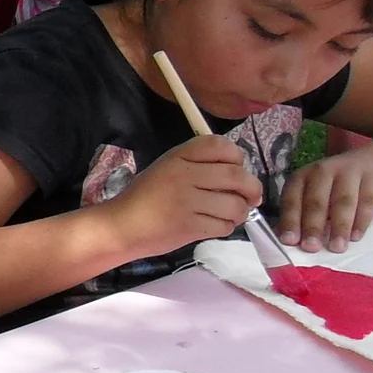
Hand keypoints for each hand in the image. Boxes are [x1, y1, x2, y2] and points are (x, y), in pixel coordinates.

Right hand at [108, 135, 260, 259]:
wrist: (121, 226)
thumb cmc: (145, 197)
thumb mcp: (166, 168)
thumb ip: (198, 164)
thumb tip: (239, 173)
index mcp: (178, 157)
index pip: (220, 145)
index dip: (237, 157)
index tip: (236, 168)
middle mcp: (184, 176)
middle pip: (236, 175)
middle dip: (252, 188)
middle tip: (251, 197)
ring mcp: (187, 202)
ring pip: (234, 204)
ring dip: (240, 212)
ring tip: (231, 214)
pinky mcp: (189, 227)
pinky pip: (224, 226)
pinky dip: (226, 227)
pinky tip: (215, 225)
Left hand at [278, 147, 372, 252]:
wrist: (371, 161)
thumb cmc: (333, 187)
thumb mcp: (313, 194)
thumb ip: (300, 215)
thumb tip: (288, 242)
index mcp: (302, 177)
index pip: (292, 200)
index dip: (290, 221)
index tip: (289, 242)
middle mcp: (323, 172)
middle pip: (316, 201)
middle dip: (312, 226)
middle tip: (311, 248)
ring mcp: (349, 173)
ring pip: (343, 202)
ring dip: (339, 226)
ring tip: (337, 248)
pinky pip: (367, 202)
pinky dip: (361, 221)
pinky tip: (356, 237)